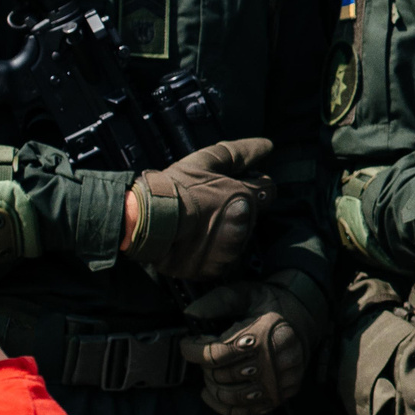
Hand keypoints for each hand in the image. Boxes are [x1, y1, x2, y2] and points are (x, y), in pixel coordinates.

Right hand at [123, 138, 273, 277]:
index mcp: (245, 197)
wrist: (146, 221)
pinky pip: (222, 261)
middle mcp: (243, 225)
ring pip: (238, 240)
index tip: (236, 184)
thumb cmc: (175, 189)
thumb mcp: (205, 161)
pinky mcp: (215, 269)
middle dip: (237, 209)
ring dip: (224, 232)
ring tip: (198, 224)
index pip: (269, 191)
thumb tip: (267, 145)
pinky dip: (212, 252)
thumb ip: (239, 153)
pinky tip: (195, 241)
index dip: (254, 184)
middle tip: (208, 205)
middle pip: (252, 216)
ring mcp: (230, 249)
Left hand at [180, 279, 319, 414]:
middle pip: (220, 376)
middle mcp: (272, 362)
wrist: (307, 318)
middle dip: (205, 366)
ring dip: (213, 386)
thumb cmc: (272, 306)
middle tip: (207, 355)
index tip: (188, 344)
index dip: (192, 351)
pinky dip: (224, 406)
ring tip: (212, 372)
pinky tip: (214, 393)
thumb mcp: (246, 294)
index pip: (214, 355)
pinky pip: (246, 411)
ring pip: (230, 396)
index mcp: (261, 336)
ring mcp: (277, 382)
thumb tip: (190, 314)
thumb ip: (217, 301)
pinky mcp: (280, 394)